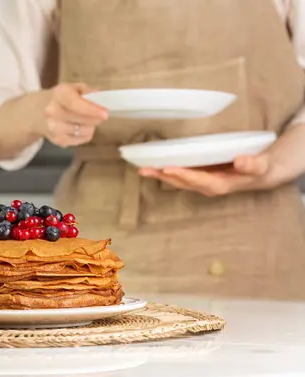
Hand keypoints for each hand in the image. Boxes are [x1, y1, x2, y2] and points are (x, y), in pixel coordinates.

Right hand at [42, 83, 108, 147]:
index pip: (76, 104)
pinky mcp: (57, 140)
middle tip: (100, 115)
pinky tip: (80, 128)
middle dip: (96, 118)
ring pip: (84, 131)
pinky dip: (85, 134)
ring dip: (91, 126)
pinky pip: (80, 140)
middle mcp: (53, 112)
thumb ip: (86, 91)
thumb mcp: (71, 88)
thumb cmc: (58, 99)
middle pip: (82, 120)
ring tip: (87, 121)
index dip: (92, 110)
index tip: (105, 114)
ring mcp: (54, 128)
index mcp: (58, 95)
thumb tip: (100, 99)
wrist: (35, 113)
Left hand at [138, 153, 273, 196]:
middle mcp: (207, 186)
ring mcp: (202, 182)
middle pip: (182, 182)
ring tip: (143, 169)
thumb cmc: (260, 168)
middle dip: (163, 176)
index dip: (183, 175)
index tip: (168, 168)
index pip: (198, 180)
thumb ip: (252, 164)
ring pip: (178, 180)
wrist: (262, 174)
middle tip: (144, 170)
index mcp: (219, 185)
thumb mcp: (261, 165)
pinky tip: (155, 165)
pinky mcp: (200, 176)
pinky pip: (181, 174)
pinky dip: (167, 170)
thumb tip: (240, 161)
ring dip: (161, 175)